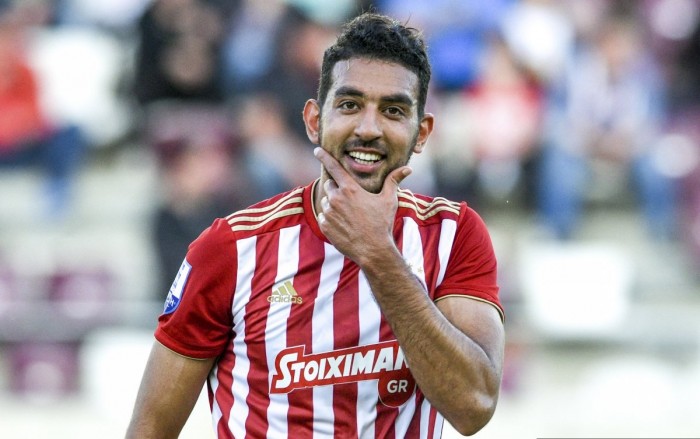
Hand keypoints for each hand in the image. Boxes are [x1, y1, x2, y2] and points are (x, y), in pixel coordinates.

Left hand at [314, 147, 411, 264]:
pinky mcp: (325, 226)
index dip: (324, 156)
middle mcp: (336, 198)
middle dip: (337, 189)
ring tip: (350, 216)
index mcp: (350, 189)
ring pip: (327, 202)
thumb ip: (394, 181)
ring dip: (335, 205)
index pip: (333, 167)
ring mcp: (329, 213)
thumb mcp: (389, 200)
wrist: (373, 250)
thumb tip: (408, 168)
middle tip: (350, 200)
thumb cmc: (382, 223)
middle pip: (330, 185)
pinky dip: (331, 218)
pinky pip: (324, 216)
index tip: (317, 149)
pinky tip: (344, 225)